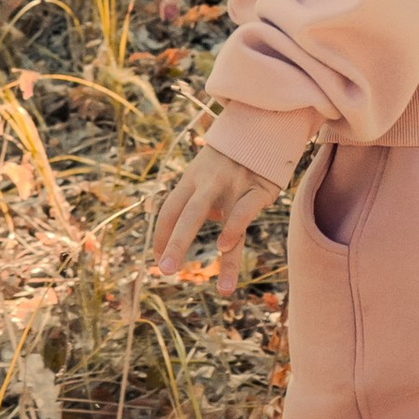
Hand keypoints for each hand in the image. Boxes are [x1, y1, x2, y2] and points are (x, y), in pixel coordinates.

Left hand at [150, 148, 277, 295]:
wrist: (261, 129)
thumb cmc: (228, 160)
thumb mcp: (204, 174)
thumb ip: (194, 202)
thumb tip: (181, 235)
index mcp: (191, 179)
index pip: (169, 209)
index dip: (161, 236)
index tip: (157, 260)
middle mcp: (208, 182)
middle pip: (186, 214)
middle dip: (175, 244)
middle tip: (164, 271)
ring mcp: (233, 184)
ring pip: (222, 220)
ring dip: (225, 258)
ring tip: (222, 289)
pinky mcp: (258, 189)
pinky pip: (244, 212)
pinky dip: (234, 228)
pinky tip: (226, 248)